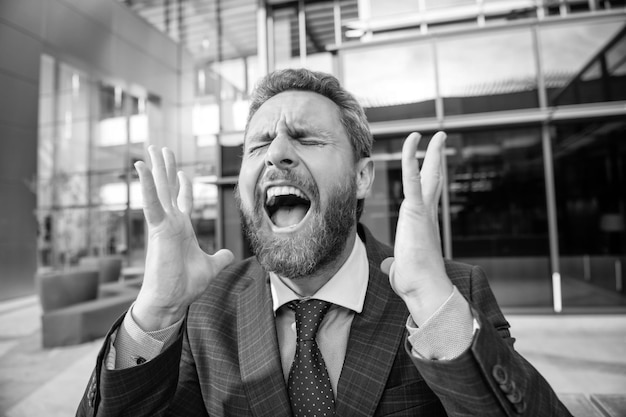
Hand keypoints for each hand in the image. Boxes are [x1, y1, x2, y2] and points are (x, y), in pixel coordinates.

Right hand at [132, 146, 233, 330]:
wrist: (171, 300)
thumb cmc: (185, 286)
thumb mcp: (211, 267)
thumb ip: (220, 258)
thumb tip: (230, 255)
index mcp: (182, 229)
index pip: (183, 201)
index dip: (184, 186)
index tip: (182, 173)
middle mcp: (171, 222)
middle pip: (168, 188)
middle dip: (165, 168)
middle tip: (160, 148)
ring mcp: (163, 223)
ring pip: (159, 189)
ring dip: (155, 168)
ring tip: (150, 148)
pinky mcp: (157, 228)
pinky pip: (151, 202)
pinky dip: (147, 184)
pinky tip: (141, 166)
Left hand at [381, 132, 452, 324]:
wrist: (424, 288)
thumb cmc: (415, 282)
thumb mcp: (401, 268)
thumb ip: (396, 263)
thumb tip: (390, 267)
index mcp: (422, 223)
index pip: (426, 193)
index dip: (427, 176)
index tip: (429, 163)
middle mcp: (426, 213)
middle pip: (433, 178)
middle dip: (435, 157)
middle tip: (439, 138)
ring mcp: (423, 211)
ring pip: (427, 174)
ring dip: (429, 151)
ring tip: (432, 133)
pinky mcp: (416, 211)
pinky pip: (412, 179)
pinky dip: (412, 159)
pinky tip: (414, 142)